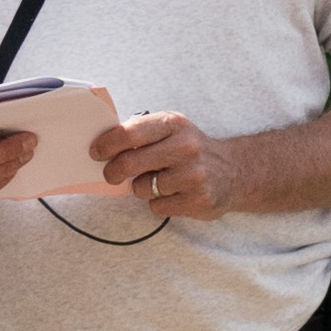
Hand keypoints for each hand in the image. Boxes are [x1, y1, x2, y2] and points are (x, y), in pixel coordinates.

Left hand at [93, 109, 231, 217]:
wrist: (234, 171)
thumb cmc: (191, 149)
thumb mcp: (171, 129)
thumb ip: (141, 132)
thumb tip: (103, 144)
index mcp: (174, 124)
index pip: (130, 132)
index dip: (107, 144)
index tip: (96, 152)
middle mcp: (185, 147)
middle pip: (130, 162)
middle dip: (113, 171)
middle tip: (112, 174)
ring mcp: (193, 175)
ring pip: (142, 188)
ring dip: (143, 188)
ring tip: (159, 182)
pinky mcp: (197, 200)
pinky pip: (157, 206)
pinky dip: (159, 203)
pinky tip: (174, 194)